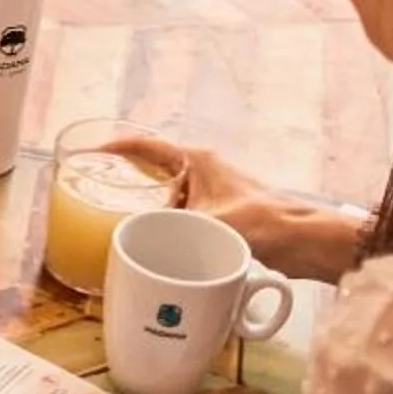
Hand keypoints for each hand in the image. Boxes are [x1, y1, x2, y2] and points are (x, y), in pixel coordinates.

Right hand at [106, 131, 363, 285]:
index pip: (147, 144)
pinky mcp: (216, 214)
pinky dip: (161, 222)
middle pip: (152, 168)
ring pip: (165, 193)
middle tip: (96, 191)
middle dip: (124, 178)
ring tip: (113, 218)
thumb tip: (133, 249)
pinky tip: (148, 240)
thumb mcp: (208, 225)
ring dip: (143, 204)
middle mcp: (202, 171)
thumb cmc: (263, 223)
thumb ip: (170, 233)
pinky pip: (178, 213)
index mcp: (198, 161)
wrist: (303, 241)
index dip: (115, 147)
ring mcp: (210, 193)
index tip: (89, 154)